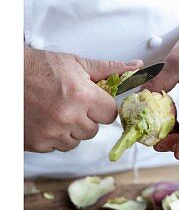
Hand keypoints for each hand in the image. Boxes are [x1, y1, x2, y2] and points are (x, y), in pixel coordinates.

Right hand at [24, 48, 141, 152]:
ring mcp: (52, 132)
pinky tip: (46, 119)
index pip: (110, 114)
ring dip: (71, 130)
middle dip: (87, 118)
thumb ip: (108, 69)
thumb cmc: (39, 67)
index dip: (103, 107)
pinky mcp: (37, 143)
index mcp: (82, 96)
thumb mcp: (76, 63)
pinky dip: (54, 136)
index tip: (94, 101)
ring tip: (57, 111)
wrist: (7, 76)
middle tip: (71, 103)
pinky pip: (57, 146)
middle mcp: (68, 117)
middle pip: (94, 130)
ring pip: (76, 141)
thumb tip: (135, 67)